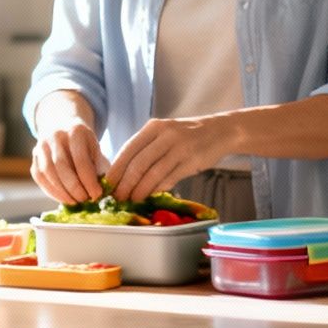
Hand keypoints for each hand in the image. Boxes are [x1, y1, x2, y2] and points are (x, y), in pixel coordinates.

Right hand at [31, 120, 108, 205]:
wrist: (62, 127)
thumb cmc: (84, 144)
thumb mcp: (95, 150)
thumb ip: (99, 169)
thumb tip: (99, 193)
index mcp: (75, 131)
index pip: (81, 160)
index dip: (89, 180)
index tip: (96, 195)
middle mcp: (55, 136)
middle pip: (61, 166)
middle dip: (74, 187)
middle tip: (84, 200)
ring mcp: (41, 146)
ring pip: (47, 172)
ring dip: (61, 191)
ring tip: (75, 202)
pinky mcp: (34, 157)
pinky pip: (40, 177)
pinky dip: (51, 191)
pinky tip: (64, 198)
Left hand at [106, 115, 238, 201]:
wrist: (220, 131)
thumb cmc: (186, 135)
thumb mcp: (164, 133)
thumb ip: (146, 148)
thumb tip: (123, 173)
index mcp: (154, 127)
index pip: (128, 150)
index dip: (116, 169)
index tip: (107, 184)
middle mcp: (165, 136)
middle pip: (138, 163)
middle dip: (125, 183)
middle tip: (117, 197)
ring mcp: (180, 149)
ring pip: (153, 173)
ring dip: (140, 190)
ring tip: (132, 199)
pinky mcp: (192, 162)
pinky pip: (170, 179)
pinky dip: (157, 189)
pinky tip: (150, 195)